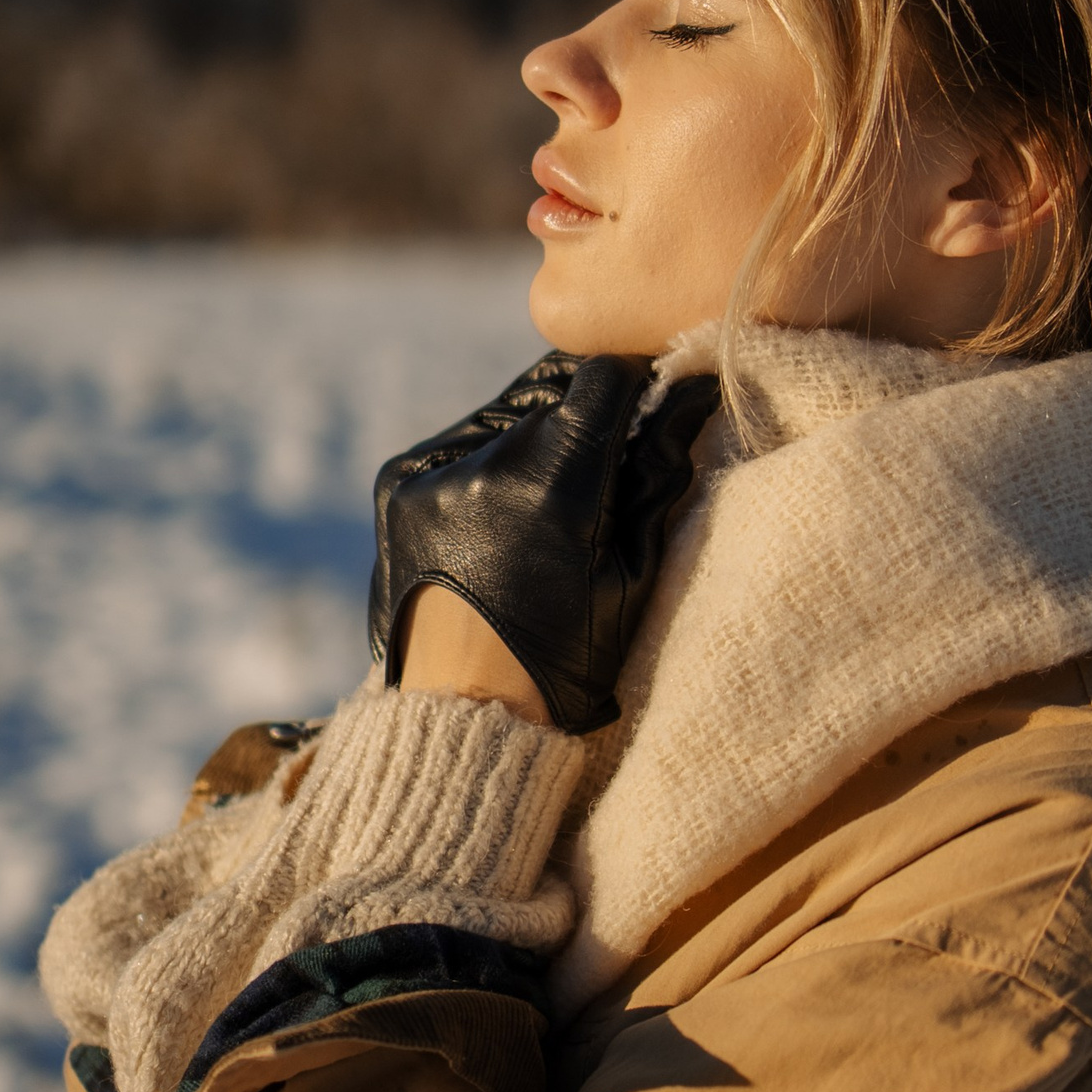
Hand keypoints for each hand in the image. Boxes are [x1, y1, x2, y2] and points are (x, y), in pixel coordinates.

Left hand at [369, 354, 720, 732]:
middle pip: (554, 392)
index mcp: (548, 486)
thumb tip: (693, 390)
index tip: (653, 404)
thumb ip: (658, 472)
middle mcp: (480, 464)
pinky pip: (463, 442)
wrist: (463, 714)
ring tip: (551, 504)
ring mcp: (429, 470)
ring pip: (508, 414)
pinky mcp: (398, 482)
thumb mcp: (633, 574)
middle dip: (590, 414)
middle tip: (609, 461)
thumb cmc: (566, 660)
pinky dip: (494, 460)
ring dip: (541, 436)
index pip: (603, 376)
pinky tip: (506, 514)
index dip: (638, 383)